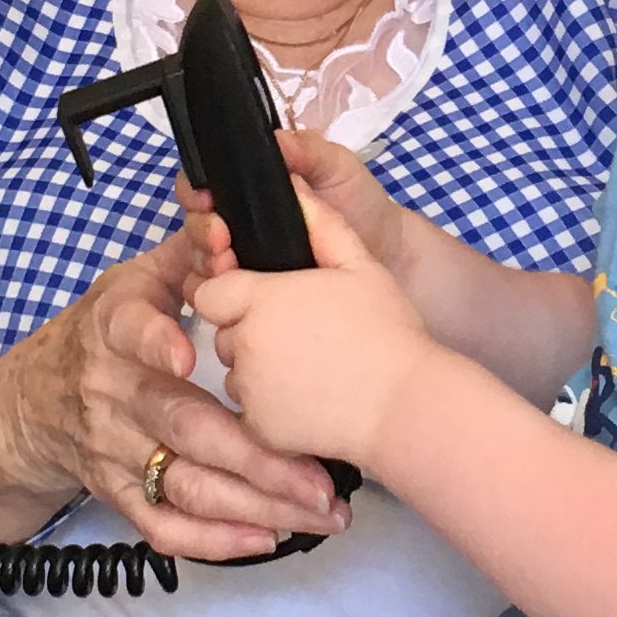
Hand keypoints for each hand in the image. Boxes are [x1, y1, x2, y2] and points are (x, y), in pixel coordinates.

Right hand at [0, 227, 343, 560]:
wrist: (31, 406)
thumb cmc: (104, 334)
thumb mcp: (135, 282)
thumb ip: (188, 252)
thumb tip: (225, 211)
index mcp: (114, 329)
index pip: (130, 331)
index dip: (156, 339)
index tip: (189, 352)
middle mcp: (110, 394)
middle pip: (183, 427)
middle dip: (256, 457)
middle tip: (320, 478)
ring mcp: (112, 450)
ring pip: (184, 484)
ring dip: (254, 505)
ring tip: (318, 512)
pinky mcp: (115, 493)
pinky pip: (163, 526)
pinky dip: (213, 539)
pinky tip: (267, 538)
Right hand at [179, 126, 408, 276]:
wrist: (388, 251)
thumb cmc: (359, 201)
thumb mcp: (337, 166)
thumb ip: (308, 150)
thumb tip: (276, 140)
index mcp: (249, 185)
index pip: (202, 183)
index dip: (196, 191)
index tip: (208, 199)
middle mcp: (238, 221)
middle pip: (194, 224)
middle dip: (199, 230)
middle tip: (220, 237)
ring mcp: (242, 259)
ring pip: (199, 261)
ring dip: (205, 262)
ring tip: (226, 264)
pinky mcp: (252, 292)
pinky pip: (218, 295)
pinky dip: (214, 294)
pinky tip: (227, 292)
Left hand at [192, 197, 433, 474]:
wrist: (406, 405)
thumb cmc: (387, 331)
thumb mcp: (360, 265)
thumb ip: (321, 224)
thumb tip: (292, 188)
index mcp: (260, 300)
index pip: (210, 292)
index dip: (235, 294)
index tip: (270, 301)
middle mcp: (244, 345)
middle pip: (224, 333)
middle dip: (251, 331)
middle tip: (302, 335)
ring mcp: (249, 390)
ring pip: (237, 372)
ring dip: (260, 369)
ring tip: (312, 367)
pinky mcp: (259, 428)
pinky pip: (251, 410)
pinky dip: (272, 406)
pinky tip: (312, 397)